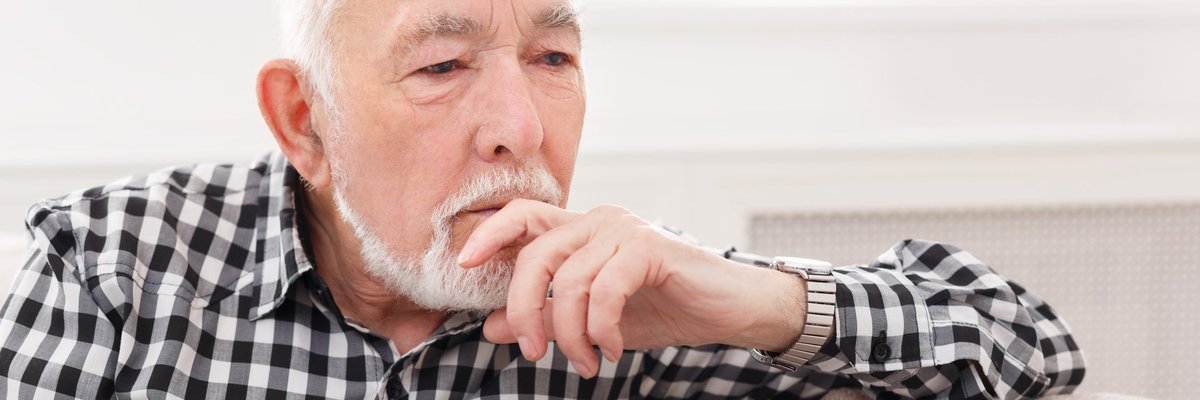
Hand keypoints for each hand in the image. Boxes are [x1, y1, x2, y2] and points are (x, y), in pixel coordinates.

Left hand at [456, 200, 807, 377]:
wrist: (730, 309)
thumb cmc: (665, 308)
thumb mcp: (595, 322)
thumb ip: (547, 317)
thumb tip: (491, 328)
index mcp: (581, 231)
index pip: (524, 217)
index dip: (489, 235)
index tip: (463, 263)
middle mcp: (598, 221)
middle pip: (535, 255)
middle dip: (525, 310)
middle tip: (536, 353)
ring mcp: (624, 229)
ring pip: (569, 281)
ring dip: (570, 335)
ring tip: (588, 363)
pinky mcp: (650, 247)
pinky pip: (604, 290)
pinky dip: (601, 329)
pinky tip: (612, 351)